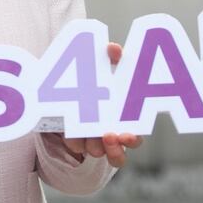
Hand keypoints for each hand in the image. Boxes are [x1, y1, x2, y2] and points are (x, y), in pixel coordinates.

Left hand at [59, 42, 143, 167]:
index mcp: (123, 122)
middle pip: (118, 154)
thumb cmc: (97, 78)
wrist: (68, 86)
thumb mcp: (105, 67)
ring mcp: (92, 139)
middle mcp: (110, 136)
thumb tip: (114, 48)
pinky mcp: (75, 139)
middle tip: (109, 135)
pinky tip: (71, 131)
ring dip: (95, 145)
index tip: (127, 134)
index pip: (134, 138)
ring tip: (89, 134)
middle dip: (115, 148)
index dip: (132, 139)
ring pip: (97, 152)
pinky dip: (75, 141)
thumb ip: (111, 58)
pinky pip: (77, 147)